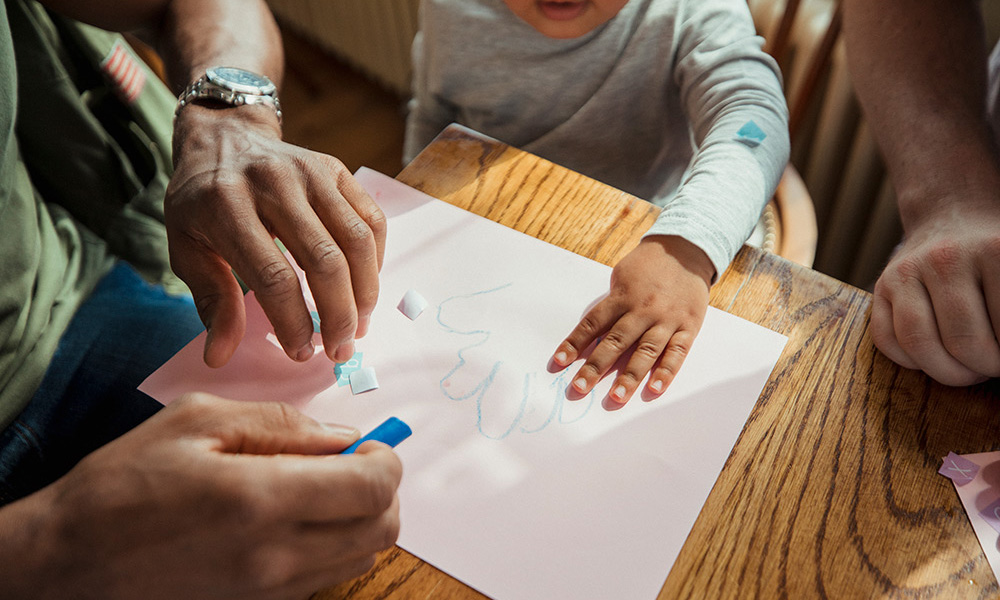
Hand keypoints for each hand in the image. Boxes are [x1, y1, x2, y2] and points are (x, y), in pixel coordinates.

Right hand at [0, 393, 401, 599]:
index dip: (386, 459)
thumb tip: (343, 436)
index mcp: (260, 499)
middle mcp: (275, 555)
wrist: (72, 559)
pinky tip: (298, 519)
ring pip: (360, 558)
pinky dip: (334, 546)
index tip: (372, 443)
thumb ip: (283, 424)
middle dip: (383, 490)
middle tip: (356, 463)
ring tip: (324, 489)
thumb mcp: (199, 421)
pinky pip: (326, 577)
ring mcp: (269, 590)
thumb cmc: (126, 482)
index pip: (371, 488)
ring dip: (362, 519)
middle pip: (381, 530)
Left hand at [165, 105, 386, 367]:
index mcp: (226, 207)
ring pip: (356, 242)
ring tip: (358, 327)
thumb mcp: (186, 247)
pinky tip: (364, 288)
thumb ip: (210, 299)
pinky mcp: (337, 170)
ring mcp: (311, 173)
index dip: (293, 321)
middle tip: (339, 351)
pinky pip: (371, 220)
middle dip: (338, 315)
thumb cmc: (202, 202)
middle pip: (324, 261)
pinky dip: (375, 261)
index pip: (272, 276)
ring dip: (365, 293)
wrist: (224, 138)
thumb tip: (219, 356)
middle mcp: (274, 184)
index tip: (300, 352)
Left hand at [551, 235, 712, 403]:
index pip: (593, 324)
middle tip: (579, 388)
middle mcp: (642, 310)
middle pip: (615, 342)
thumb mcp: (622, 276)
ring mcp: (666, 320)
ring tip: (616, 397)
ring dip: (630, 376)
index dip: (574, 344)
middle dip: (595, 367)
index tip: (558, 363)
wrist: (686, 250)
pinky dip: (666, 372)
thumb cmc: (648, 265)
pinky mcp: (688, 326)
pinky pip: (677, 352)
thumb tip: (594, 334)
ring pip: (646, 351)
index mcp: (622, 297)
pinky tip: (654, 389)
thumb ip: (611, 304)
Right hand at [871, 201, 999, 385]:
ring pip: (919, 344)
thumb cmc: (993, 259)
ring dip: (946, 372)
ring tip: (964, 371)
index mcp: (993, 252)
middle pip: (963, 341)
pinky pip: (886, 340)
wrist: (953, 219)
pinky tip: (930, 356)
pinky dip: (909, 362)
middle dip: (980, 369)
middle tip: (989, 367)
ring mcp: (907, 271)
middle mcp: (946, 258)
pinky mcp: (881, 286)